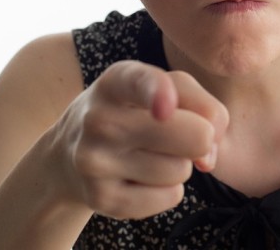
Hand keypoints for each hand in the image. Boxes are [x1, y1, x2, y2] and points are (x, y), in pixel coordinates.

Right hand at [53, 61, 228, 219]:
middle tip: (180, 131)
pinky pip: (171, 197)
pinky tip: (141, 175)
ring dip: (180, 162)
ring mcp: (95, 161)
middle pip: (192, 136)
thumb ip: (201, 104)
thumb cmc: (136, 108)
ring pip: (181, 169)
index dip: (157, 93)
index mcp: (117, 80)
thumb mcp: (163, 86)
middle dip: (201, 136)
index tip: (165, 107)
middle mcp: (99, 119)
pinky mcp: (102, 199)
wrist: (72, 149)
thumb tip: (207, 156)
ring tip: (151, 151)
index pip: (138, 82)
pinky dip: (168, 188)